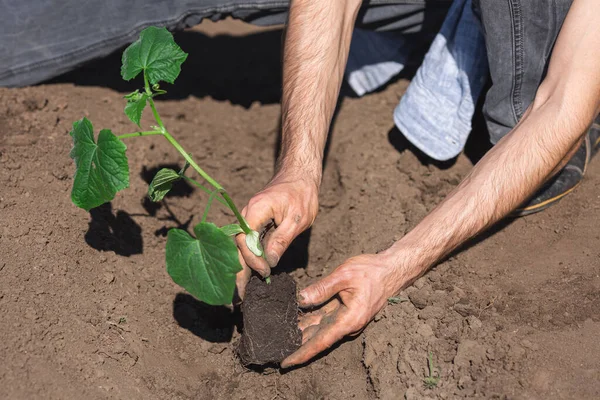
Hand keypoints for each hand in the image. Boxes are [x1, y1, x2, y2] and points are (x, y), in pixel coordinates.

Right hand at [235, 171, 318, 297]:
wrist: (299, 176)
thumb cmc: (301, 194)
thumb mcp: (298, 218)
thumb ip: (282, 239)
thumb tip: (270, 262)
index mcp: (256, 210)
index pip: (245, 240)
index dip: (253, 260)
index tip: (265, 273)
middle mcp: (246, 214)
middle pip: (238, 246)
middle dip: (239, 271)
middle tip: (241, 296)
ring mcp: (248, 218)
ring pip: (241, 246)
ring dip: (242, 267)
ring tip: (243, 290)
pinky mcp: (254, 222)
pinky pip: (248, 242)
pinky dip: (249, 258)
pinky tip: (251, 273)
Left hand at [281, 252, 405, 367]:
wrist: (391, 270)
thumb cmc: (371, 271)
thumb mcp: (344, 275)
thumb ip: (321, 288)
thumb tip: (301, 299)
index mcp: (349, 320)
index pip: (321, 341)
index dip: (302, 353)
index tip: (285, 362)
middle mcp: (346, 324)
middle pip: (317, 338)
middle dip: (296, 344)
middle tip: (274, 348)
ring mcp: (346, 319)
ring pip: (318, 328)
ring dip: (301, 332)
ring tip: (278, 336)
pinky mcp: (344, 311)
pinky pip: (324, 318)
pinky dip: (309, 320)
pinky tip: (293, 320)